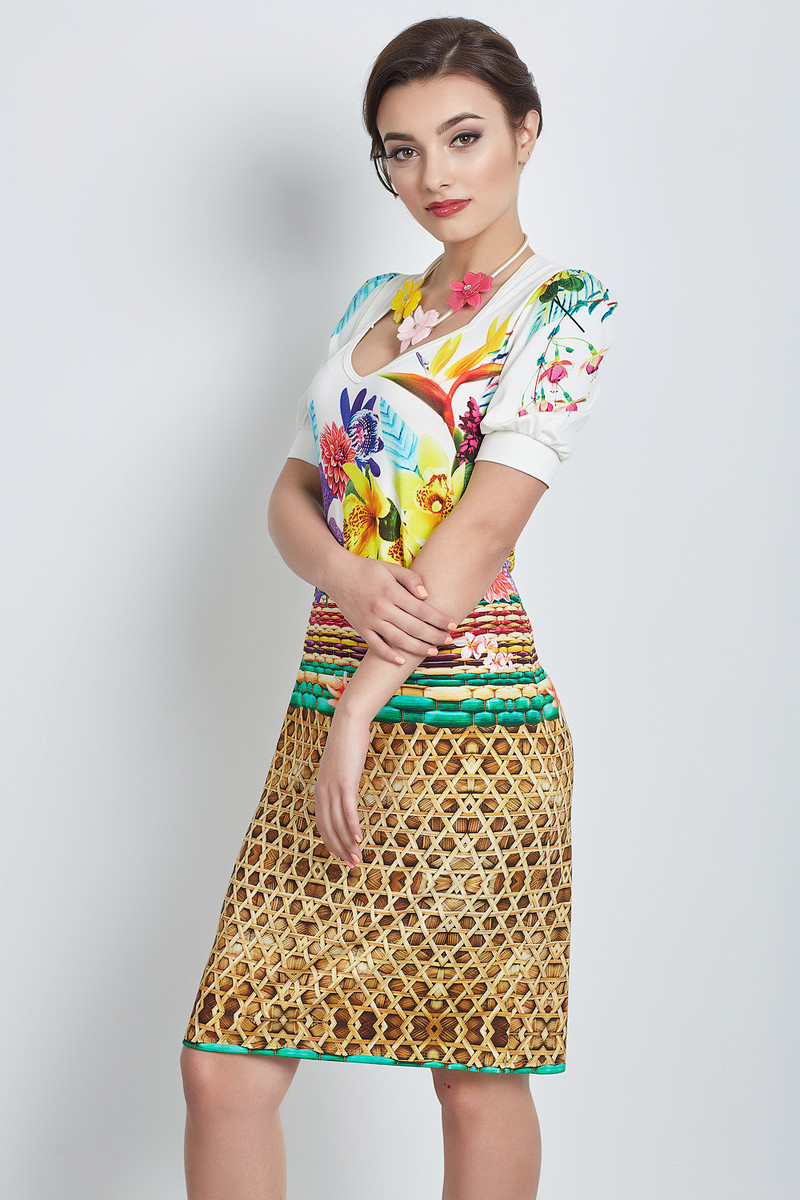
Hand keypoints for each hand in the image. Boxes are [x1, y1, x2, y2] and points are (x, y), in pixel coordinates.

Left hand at [313, 704, 369, 866]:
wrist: (347, 725)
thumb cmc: (347, 745)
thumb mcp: (340, 768)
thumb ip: (341, 782)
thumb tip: (347, 791)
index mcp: (320, 790)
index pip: (322, 823)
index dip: (330, 842)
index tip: (338, 856)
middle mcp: (323, 792)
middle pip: (329, 829)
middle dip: (340, 849)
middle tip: (351, 864)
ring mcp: (333, 789)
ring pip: (338, 824)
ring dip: (348, 844)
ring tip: (357, 859)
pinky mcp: (345, 784)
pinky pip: (348, 811)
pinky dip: (353, 828)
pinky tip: (359, 839)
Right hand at [321, 553, 456, 663]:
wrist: (337, 575)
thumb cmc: (368, 570)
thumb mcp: (391, 568)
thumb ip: (411, 579)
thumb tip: (427, 596)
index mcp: (391, 592)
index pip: (421, 610)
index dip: (438, 619)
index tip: (452, 624)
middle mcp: (381, 608)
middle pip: (414, 627)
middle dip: (434, 636)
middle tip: (448, 640)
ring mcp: (370, 621)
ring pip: (398, 639)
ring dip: (418, 648)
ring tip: (433, 651)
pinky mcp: (361, 628)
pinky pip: (376, 646)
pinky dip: (389, 655)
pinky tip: (403, 661)